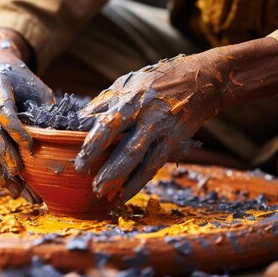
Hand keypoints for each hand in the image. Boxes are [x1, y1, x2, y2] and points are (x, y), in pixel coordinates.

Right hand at [0, 29, 54, 201]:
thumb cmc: (21, 80)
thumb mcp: (37, 88)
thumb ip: (46, 109)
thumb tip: (65, 136)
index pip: (3, 110)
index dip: (15, 129)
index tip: (31, 146)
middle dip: (4, 154)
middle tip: (20, 173)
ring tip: (18, 190)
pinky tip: (10, 187)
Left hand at [75, 52, 224, 202]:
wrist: (201, 80)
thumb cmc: (154, 82)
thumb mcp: (127, 84)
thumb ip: (103, 104)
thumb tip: (76, 122)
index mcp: (132, 99)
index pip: (109, 123)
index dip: (93, 143)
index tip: (77, 160)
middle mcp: (149, 116)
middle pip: (128, 147)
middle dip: (109, 167)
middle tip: (88, 182)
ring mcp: (163, 131)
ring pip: (142, 161)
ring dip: (121, 179)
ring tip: (102, 194)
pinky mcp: (174, 143)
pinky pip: (153, 167)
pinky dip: (136, 183)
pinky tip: (122, 196)